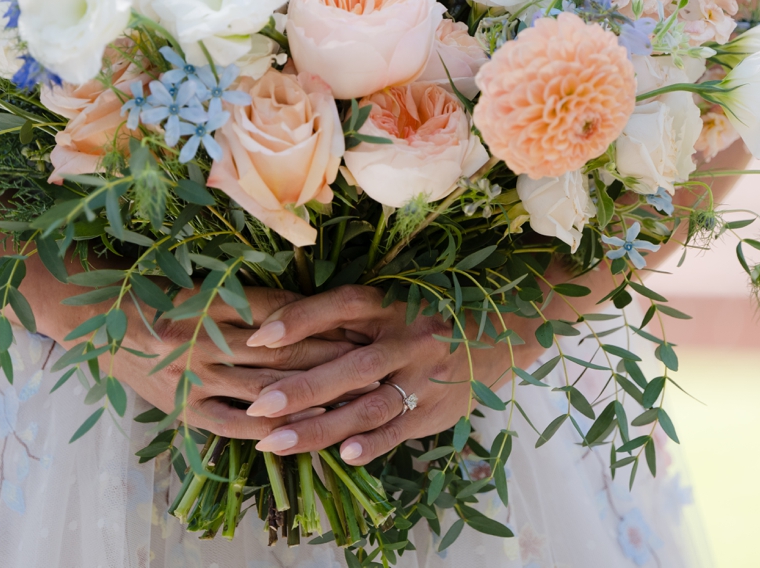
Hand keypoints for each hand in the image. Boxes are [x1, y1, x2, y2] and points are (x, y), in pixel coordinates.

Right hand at [33, 276, 360, 438]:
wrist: (95, 322)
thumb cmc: (156, 295)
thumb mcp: (203, 285)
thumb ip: (250, 298)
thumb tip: (308, 307)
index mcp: (212, 301)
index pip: (280, 311)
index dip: (323, 318)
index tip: (361, 321)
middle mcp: (205, 337)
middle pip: (282, 350)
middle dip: (332, 355)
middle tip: (373, 358)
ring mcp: (193, 376)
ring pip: (264, 386)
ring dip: (312, 392)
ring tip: (353, 394)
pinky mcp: (183, 407)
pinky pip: (232, 422)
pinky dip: (269, 426)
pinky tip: (302, 429)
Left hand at [242, 285, 535, 464]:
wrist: (502, 333)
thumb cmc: (427, 317)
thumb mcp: (392, 303)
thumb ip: (347, 317)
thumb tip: (280, 331)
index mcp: (391, 305)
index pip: (341, 306)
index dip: (299, 319)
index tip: (257, 337)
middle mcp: (407, 340)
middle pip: (349, 367)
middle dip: (300, 390)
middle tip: (256, 407)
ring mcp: (424, 378)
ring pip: (368, 407)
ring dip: (320, 429)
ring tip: (275, 443)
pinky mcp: (436, 411)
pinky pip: (399, 431)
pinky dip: (372, 445)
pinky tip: (342, 456)